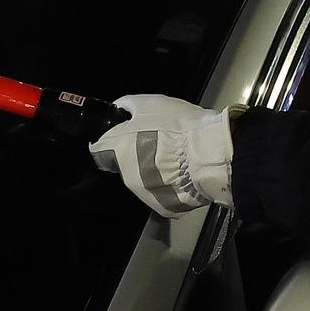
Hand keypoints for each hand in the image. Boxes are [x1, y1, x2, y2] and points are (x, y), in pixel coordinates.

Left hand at [89, 95, 241, 217]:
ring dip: (152, 170)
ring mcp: (145, 195)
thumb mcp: (150, 103)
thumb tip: (120, 108)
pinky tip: (183, 173)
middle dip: (136, 153)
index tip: (122, 133)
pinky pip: (162, 194)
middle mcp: (126, 176)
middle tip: (159, 141)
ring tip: (175, 157)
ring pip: (143, 180)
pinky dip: (169, 185)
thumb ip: (128, 105)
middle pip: (124, 163)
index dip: (110, 139)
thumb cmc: (178, 126)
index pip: (99, 149)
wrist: (210, 153)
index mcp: (118, 150)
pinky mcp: (164, 207)